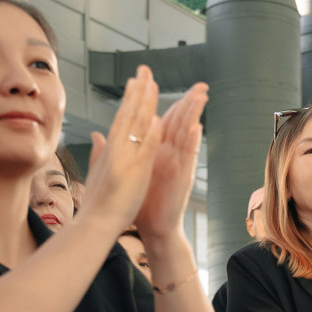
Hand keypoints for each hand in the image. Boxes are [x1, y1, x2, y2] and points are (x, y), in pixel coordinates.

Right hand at [83, 65, 164, 227]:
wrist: (94, 224)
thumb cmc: (98, 202)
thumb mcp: (98, 171)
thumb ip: (98, 151)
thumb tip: (97, 134)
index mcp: (110, 150)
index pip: (121, 118)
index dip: (130, 99)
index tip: (136, 81)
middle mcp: (115, 150)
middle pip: (127, 115)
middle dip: (137, 92)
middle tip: (145, 70)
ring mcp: (123, 160)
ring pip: (134, 127)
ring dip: (144, 105)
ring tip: (152, 84)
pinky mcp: (131, 173)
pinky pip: (142, 151)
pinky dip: (149, 135)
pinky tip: (157, 120)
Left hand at [134, 82, 208, 240]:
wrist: (153, 227)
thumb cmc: (144, 201)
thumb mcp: (132, 171)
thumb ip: (125, 151)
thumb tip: (108, 135)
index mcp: (158, 151)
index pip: (165, 120)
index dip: (169, 102)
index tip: (174, 86)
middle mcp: (171, 155)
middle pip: (181, 123)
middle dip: (190, 103)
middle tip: (202, 85)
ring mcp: (178, 165)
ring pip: (188, 135)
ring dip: (195, 116)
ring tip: (202, 97)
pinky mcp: (182, 178)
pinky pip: (188, 157)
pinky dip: (193, 142)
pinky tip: (197, 128)